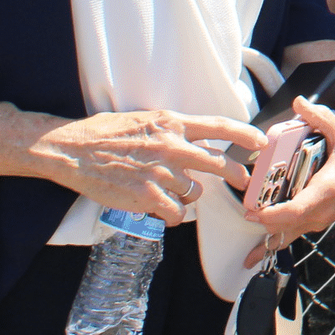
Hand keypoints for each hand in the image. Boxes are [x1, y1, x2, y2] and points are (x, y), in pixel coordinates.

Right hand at [32, 109, 262, 224]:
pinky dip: (173, 215)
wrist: (73, 150)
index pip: (218, 126)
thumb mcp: (145, 120)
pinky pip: (176, 213)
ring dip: (188, 196)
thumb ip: (173, 130)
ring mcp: (160, 173)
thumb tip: (196, 140)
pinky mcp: (147, 196)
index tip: (260, 142)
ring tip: (170, 192)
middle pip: (218, 163)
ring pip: (194, 192)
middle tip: (243, 180)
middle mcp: (171, 146)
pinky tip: (162, 210)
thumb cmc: (106, 132)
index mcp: (172, 123)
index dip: (244, 135)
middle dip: (235, 173)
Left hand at [244, 97, 334, 265]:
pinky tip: (259, 254)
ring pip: (294, 234)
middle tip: (246, 217)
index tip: (255, 213)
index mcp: (329, 188)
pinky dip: (279, 242)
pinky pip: (297, 234)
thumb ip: (319, 117)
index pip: (299, 209)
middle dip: (267, 225)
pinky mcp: (321, 220)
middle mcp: (326, 208)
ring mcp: (324, 217)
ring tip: (248, 251)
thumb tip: (298, 102)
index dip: (275, 214)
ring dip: (271, 241)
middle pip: (291, 225)